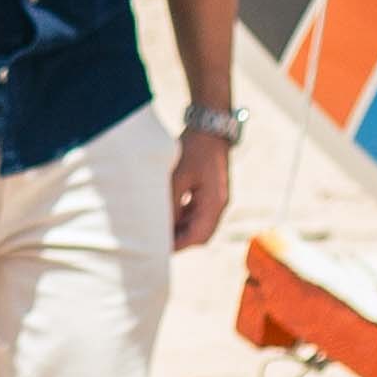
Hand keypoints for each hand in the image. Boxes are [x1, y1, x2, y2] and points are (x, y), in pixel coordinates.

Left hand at [168, 119, 235, 250]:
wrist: (210, 127)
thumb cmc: (194, 150)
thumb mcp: (179, 176)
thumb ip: (171, 202)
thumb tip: (162, 224)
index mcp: (215, 204)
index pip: (198, 236)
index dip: (179, 245)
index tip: (160, 249)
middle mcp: (219, 204)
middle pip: (200, 233)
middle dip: (180, 239)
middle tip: (157, 241)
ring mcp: (216, 197)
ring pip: (198, 222)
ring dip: (180, 227)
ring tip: (158, 228)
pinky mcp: (210, 190)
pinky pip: (197, 210)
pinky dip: (182, 215)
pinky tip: (166, 212)